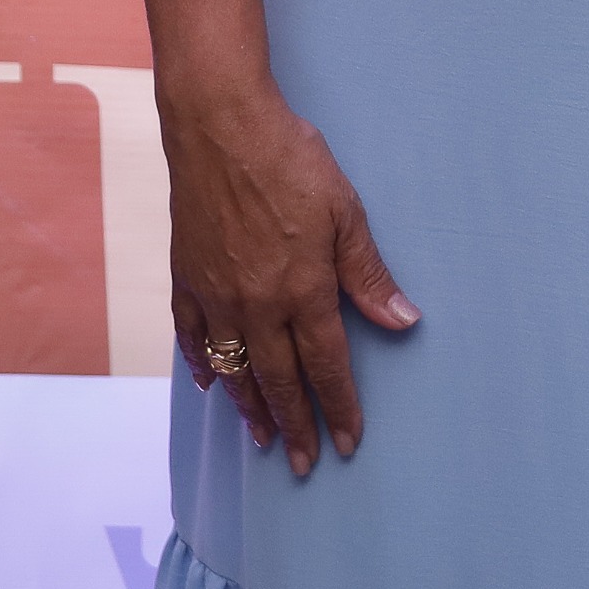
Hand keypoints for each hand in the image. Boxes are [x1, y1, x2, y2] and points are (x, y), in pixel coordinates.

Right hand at [166, 87, 417, 474]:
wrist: (219, 125)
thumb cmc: (290, 159)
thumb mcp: (345, 211)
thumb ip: (368, 273)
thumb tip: (402, 321)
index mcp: (301, 289)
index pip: (326, 365)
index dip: (340, 406)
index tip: (348, 441)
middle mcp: (255, 304)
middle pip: (278, 380)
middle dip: (296, 425)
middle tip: (306, 462)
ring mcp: (214, 294)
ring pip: (234, 369)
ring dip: (251, 408)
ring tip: (264, 438)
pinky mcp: (186, 277)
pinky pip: (191, 336)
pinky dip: (203, 365)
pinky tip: (213, 384)